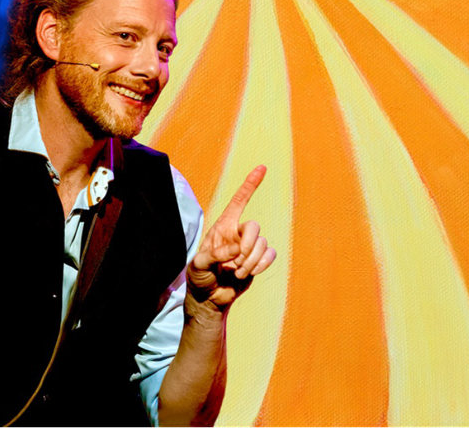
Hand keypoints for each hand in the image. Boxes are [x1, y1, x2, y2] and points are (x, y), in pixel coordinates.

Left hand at [187, 166, 275, 310]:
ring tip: (236, 272)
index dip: (250, 184)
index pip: (239, 201)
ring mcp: (249, 246)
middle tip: (236, 262)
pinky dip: (261, 265)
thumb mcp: (198, 265)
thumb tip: (235, 250)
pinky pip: (270, 254)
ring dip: (251, 261)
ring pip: (262, 243)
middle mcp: (237, 233)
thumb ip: (214, 255)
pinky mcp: (257, 260)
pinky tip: (248, 273)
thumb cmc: (199, 277)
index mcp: (222, 227)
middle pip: (254, 226)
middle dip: (248, 246)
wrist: (209, 299)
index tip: (262, 168)